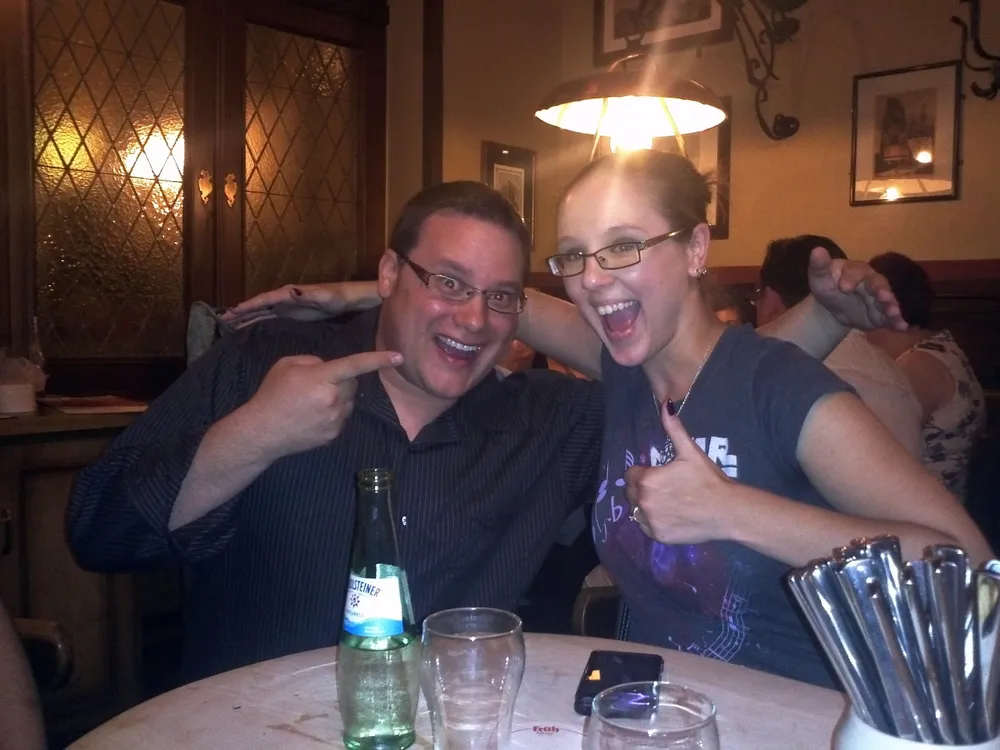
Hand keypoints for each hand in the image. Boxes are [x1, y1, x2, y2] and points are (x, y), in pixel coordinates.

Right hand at [219, 284, 353, 328]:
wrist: (347, 299)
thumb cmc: (337, 297)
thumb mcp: (324, 296)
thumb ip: (309, 295)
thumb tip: (291, 291)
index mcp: (288, 294)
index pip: (264, 300)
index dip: (248, 305)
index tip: (232, 311)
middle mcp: (284, 298)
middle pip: (258, 305)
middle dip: (241, 312)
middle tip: (223, 320)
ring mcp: (287, 305)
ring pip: (261, 311)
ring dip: (246, 317)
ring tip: (229, 324)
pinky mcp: (292, 313)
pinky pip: (269, 317)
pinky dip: (257, 320)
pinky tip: (249, 326)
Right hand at [242, 350, 401, 459]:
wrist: (262, 431)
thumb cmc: (272, 394)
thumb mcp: (287, 365)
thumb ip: (314, 362)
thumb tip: (329, 368)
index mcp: (322, 378)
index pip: (355, 365)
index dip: (378, 359)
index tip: (398, 356)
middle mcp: (333, 399)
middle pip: (352, 383)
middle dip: (341, 380)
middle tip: (317, 384)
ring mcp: (335, 419)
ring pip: (349, 401)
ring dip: (338, 397)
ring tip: (311, 402)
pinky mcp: (334, 434)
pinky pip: (342, 417)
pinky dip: (333, 413)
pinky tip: (312, 416)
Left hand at [623, 402, 730, 544]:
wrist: (727, 511)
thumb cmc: (708, 479)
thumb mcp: (690, 451)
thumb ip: (673, 428)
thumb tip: (665, 404)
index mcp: (647, 480)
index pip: (631, 475)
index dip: (643, 473)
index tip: (657, 474)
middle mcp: (643, 502)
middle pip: (631, 493)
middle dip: (642, 489)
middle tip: (663, 488)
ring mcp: (650, 521)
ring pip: (636, 511)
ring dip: (645, 506)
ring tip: (667, 502)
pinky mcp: (658, 536)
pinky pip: (646, 527)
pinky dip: (653, 522)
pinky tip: (670, 515)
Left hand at [807, 247, 906, 330]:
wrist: (832, 307)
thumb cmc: (828, 286)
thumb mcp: (819, 278)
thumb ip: (819, 266)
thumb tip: (817, 251)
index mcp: (856, 270)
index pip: (856, 271)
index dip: (851, 278)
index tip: (843, 288)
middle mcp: (872, 281)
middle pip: (878, 284)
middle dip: (881, 290)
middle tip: (883, 297)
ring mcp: (879, 298)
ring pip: (888, 301)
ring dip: (892, 306)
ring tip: (894, 313)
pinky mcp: (882, 314)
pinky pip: (891, 318)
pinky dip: (897, 322)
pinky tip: (902, 327)